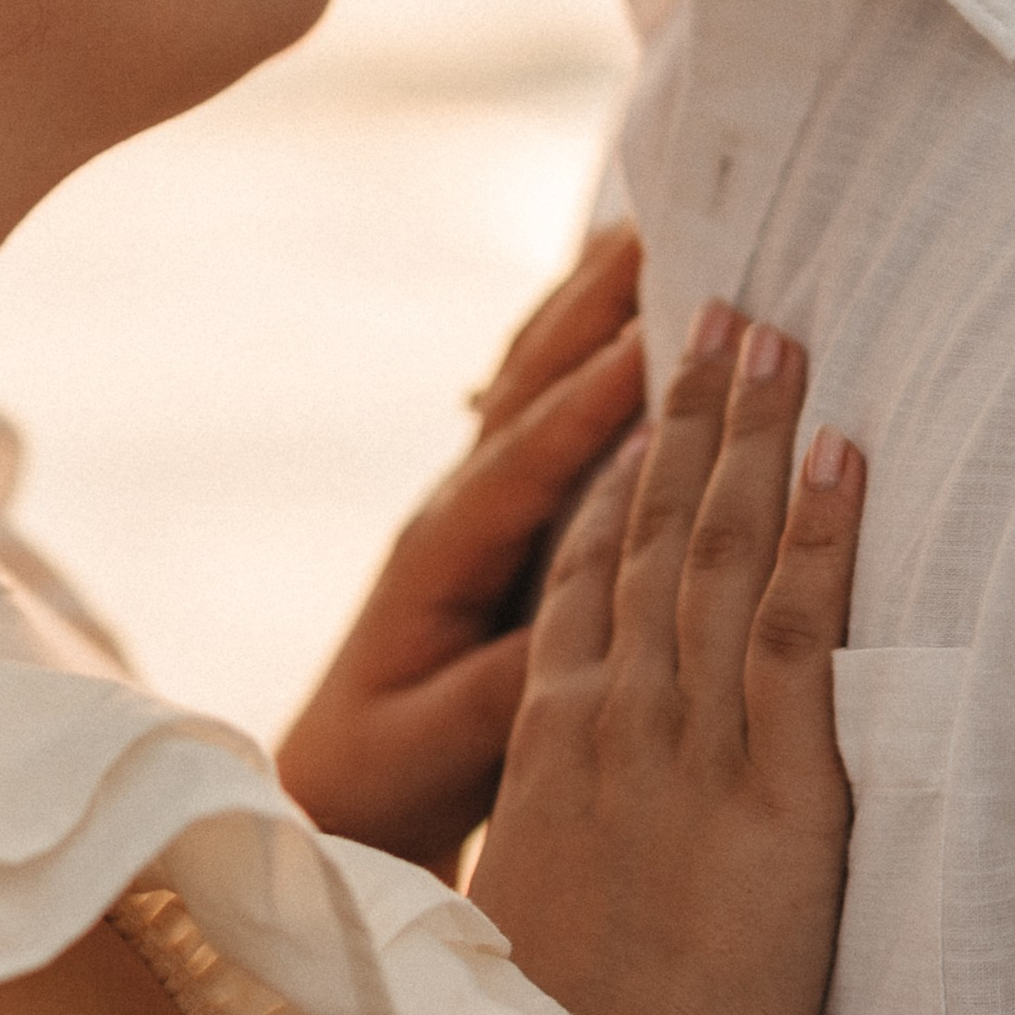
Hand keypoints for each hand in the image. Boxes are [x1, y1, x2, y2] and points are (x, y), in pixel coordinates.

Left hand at [277, 224, 646, 873]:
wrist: (341, 790)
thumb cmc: (386, 776)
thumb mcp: (440, 747)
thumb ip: (506, 689)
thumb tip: (584, 633)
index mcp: (442, 553)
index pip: (524, 459)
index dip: (590, 400)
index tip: (658, 341)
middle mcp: (459, 506)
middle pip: (529, 380)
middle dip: (596, 304)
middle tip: (673, 224)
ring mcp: (479, 501)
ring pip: (537, 374)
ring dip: (591, 300)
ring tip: (658, 224)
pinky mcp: (505, 516)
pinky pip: (554, 407)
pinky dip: (592, 343)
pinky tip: (635, 301)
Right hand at [471, 305, 861, 1014]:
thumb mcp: (545, 909)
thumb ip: (571, 833)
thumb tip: (593, 821)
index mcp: (546, 744)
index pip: (581, 572)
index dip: (616, 474)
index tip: (642, 396)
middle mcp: (607, 718)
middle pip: (649, 531)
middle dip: (688, 413)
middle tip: (723, 309)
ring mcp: (684, 743)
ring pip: (718, 552)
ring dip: (754, 435)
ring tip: (782, 340)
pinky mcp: (771, 786)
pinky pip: (797, 629)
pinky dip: (821, 534)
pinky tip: (843, 457)